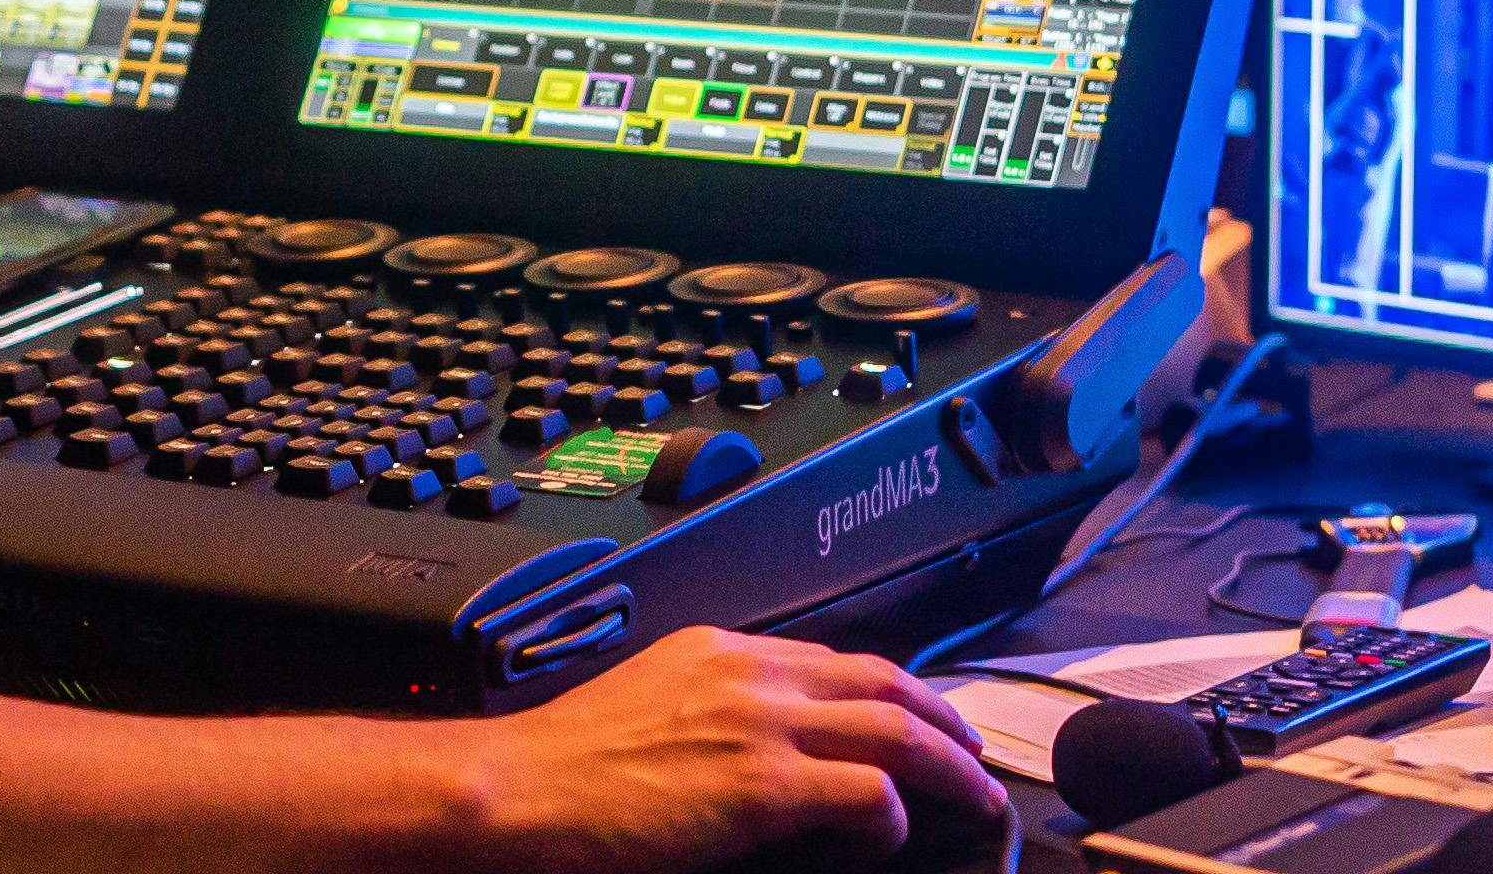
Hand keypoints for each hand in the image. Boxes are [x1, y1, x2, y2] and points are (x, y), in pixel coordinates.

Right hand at [438, 629, 1000, 872]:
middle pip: (884, 681)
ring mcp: (759, 726)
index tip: (920, 716)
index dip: (891, 688)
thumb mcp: (646, 705)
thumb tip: (753, 743)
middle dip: (944, 717)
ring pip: (897, 729)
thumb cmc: (562, 768)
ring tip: (976, 797)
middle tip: (975, 753)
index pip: (833, 659)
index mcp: (720, 651)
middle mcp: (749, 674)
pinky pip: (868, 795)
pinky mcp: (762, 786)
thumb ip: (707, 709)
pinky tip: (889, 840)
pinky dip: (893, 818)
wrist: (516, 793)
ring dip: (950, 767)